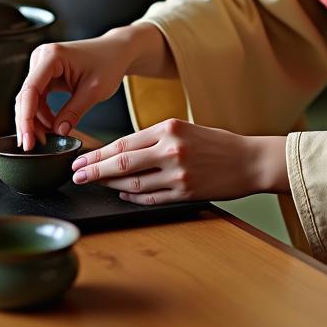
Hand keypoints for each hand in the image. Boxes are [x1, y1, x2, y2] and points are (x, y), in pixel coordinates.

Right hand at [14, 33, 131, 150]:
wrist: (117, 52)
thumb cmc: (109, 63)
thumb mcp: (94, 91)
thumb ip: (74, 112)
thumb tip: (58, 132)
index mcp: (53, 56)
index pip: (31, 90)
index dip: (26, 118)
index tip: (28, 140)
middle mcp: (42, 57)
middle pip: (26, 96)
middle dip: (28, 123)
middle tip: (33, 146)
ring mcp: (42, 65)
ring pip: (29, 99)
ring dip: (35, 120)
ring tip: (46, 138)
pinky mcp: (46, 73)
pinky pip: (38, 97)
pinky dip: (41, 114)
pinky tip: (49, 127)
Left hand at [69, 117, 284, 204]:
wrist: (249, 160)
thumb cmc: (217, 143)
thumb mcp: (185, 129)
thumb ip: (156, 138)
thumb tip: (122, 150)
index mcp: (169, 128)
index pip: (124, 142)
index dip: (99, 153)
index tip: (81, 159)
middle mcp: (171, 150)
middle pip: (122, 162)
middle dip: (94, 170)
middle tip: (76, 175)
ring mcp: (177, 174)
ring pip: (133, 183)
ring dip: (110, 185)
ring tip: (94, 185)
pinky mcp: (184, 193)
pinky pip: (150, 197)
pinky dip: (133, 196)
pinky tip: (122, 193)